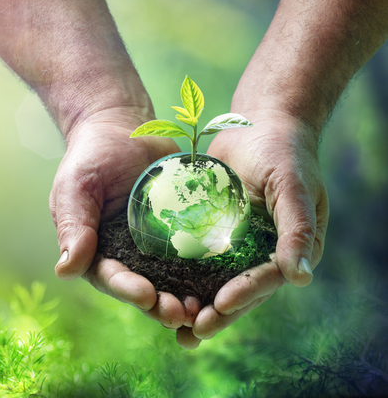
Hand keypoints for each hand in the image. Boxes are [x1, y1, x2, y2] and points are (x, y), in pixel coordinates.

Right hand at [49, 107, 204, 330]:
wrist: (121, 127)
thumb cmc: (91, 156)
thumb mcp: (76, 187)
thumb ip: (74, 226)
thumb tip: (65, 270)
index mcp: (94, 251)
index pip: (109, 276)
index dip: (127, 289)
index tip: (146, 296)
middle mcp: (124, 255)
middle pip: (141, 288)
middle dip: (160, 304)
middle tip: (180, 314)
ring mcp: (153, 246)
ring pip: (169, 280)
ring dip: (184, 297)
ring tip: (203, 309)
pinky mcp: (178, 232)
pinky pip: (192, 255)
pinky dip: (205, 272)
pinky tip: (222, 283)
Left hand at [187, 109, 328, 341]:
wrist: (259, 126)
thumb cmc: (284, 153)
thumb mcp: (293, 186)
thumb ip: (296, 228)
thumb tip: (300, 277)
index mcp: (288, 250)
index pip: (266, 280)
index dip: (245, 294)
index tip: (221, 304)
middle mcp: (261, 254)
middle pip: (238, 291)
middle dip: (216, 312)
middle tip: (192, 331)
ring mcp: (234, 246)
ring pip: (213, 282)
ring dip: (195, 304)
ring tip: (172, 326)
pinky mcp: (209, 233)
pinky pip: (194, 259)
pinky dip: (179, 276)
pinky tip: (157, 289)